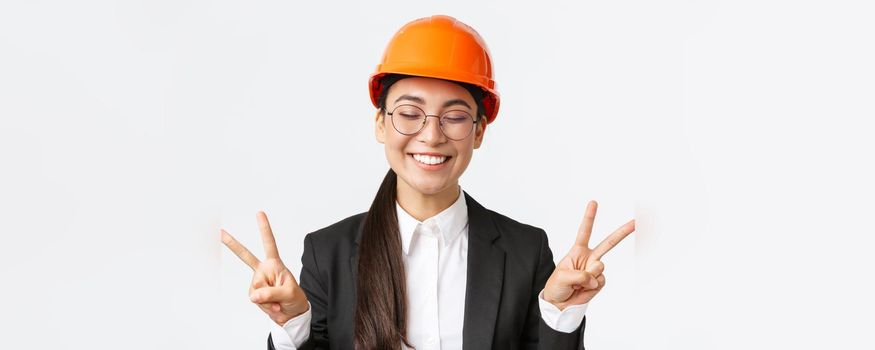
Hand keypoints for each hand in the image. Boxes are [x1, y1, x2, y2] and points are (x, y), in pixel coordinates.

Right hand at [221, 211, 308, 325]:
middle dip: (232, 244)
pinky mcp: (254, 293)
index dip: (264, 229)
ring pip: (256, 291)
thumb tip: (254, 295)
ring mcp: (257, 281)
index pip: (269, 244)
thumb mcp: (288, 294)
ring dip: (268, 300)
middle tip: (220, 231)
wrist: (291, 313)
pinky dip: (265, 306)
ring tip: (279, 302)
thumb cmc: (294, 299)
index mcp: (275, 264)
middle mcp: (264, 270)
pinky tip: (273, 306)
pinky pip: (255, 300)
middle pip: (246, 256)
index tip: (259, 213)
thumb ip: (271, 293)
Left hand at [544, 200, 634, 309]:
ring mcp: (596, 269)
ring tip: (577, 284)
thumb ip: (579, 275)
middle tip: (635, 222)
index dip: (590, 217)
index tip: (594, 202)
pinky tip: (584, 289)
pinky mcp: (600, 282)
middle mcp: (589, 258)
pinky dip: (591, 287)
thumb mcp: (561, 277)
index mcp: (577, 251)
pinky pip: (600, 281)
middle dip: (622, 232)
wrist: (560, 304)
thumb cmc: (557, 286)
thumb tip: (595, 277)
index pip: (585, 231)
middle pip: (608, 243)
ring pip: (599, 267)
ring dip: (587, 277)